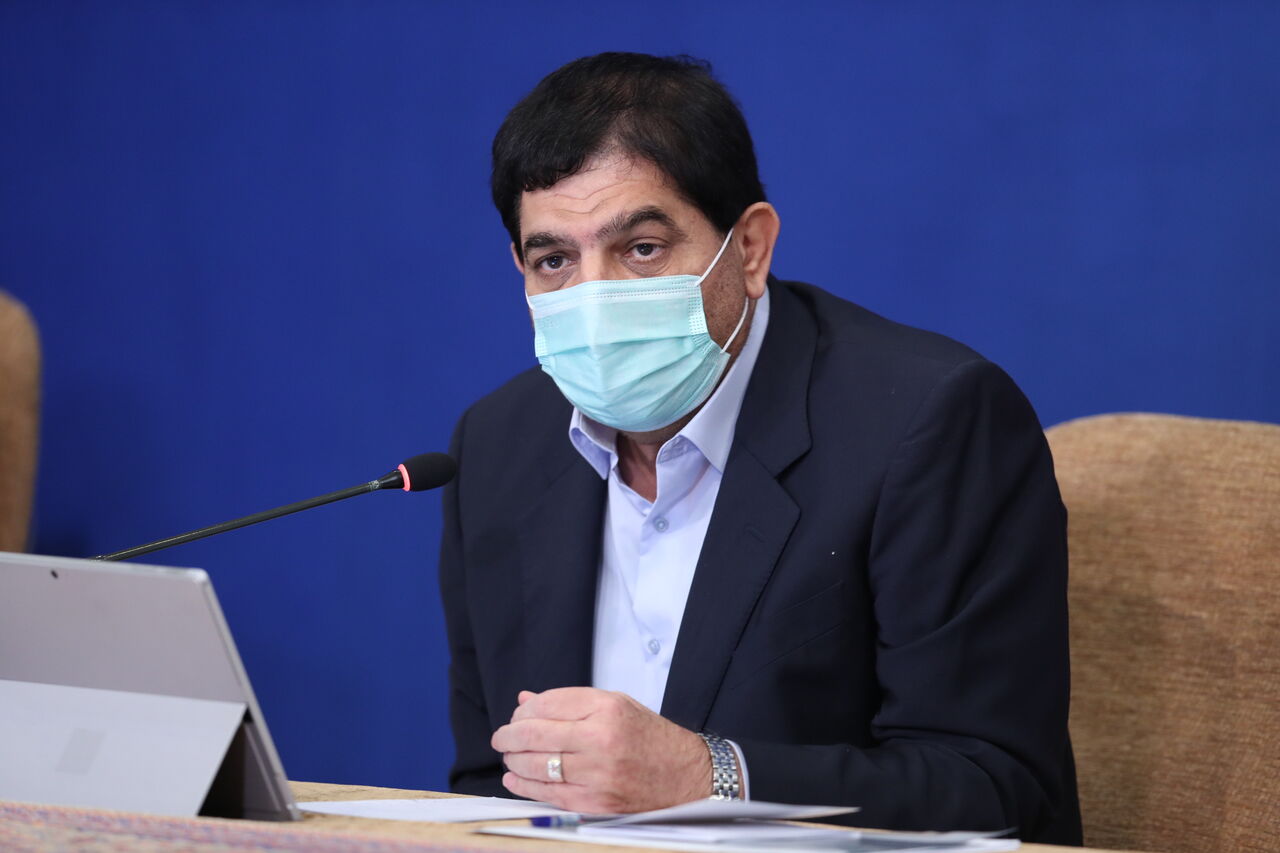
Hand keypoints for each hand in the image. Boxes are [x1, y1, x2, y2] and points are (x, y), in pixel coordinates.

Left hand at [490, 687, 710, 812]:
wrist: (686, 776)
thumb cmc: (651, 738)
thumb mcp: (616, 706)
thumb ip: (570, 703)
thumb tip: (526, 700)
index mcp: (607, 708)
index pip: (548, 704)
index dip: (525, 711)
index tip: (517, 715)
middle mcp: (601, 739)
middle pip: (535, 734)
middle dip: (509, 735)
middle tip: (501, 737)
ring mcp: (597, 774)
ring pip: (536, 765)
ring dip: (513, 760)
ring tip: (509, 755)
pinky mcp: (595, 802)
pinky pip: (548, 793)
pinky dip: (524, 785)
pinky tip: (515, 778)